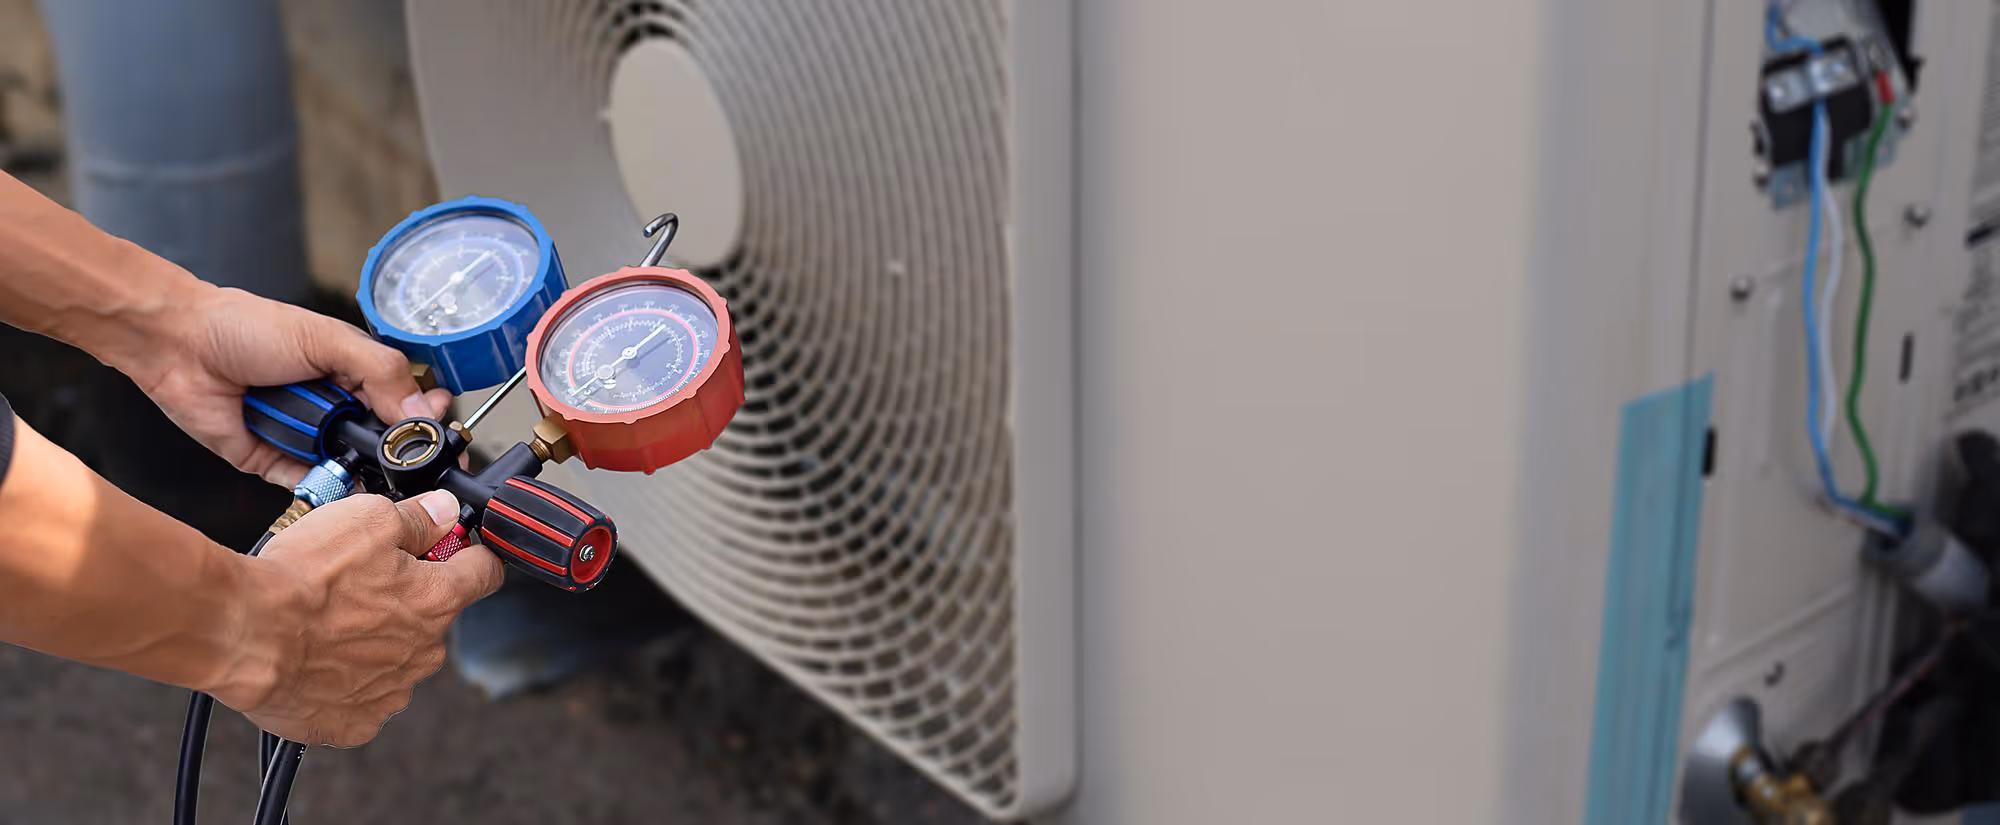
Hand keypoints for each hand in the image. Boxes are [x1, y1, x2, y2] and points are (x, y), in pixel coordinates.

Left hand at [137, 283, 451, 485]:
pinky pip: (311, 486)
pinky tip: (342, 488)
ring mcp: (308, 437)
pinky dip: (326, 489)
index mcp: (356, 373)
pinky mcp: (275, 463)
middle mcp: (336, 408)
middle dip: (401, 454)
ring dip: (365, 473)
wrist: (178, 345)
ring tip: (379, 474)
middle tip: (417, 463)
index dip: (428, 422)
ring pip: (353, 468)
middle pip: (385, 443)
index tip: (445, 437)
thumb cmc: (245, 328)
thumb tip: (424, 407)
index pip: (408, 403)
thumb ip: (380, 371)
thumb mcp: (327, 339)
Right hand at [210, 490, 503, 747]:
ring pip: (397, 658)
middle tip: (360, 581)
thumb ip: (418, 517)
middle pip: (434, 616)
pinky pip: (363, 697)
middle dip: (407, 597)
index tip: (454, 547)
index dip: (470, 554)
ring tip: (327, 620)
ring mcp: (391, 692)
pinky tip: (317, 658)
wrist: (244, 632)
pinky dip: (345, 680)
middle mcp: (424, 652)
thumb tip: (444, 511)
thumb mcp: (368, 518)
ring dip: (374, 639)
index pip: (485, 573)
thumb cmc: (303, 579)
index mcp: (438, 600)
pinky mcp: (355, 722)